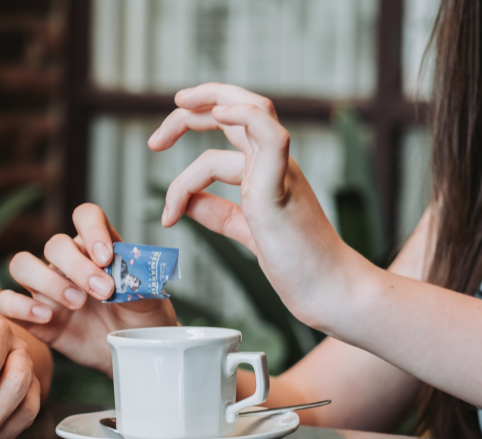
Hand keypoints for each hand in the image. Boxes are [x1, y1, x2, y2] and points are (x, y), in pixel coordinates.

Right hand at [0, 203, 176, 375]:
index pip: (85, 216)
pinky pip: (6, 301)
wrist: (130, 355)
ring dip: (47, 281)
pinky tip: (47, 318)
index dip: (91, 230)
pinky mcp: (33, 316)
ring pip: (21, 264)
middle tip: (102, 292)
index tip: (106, 258)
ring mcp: (46, 288)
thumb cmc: (142, 322)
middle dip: (77, 266)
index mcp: (97, 247)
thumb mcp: (151, 300)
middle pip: (54, 243)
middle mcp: (67, 262)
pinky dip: (20, 306)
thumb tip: (123, 275)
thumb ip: (138, 282)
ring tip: (76, 304)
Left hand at [150, 83, 361, 329]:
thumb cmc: (297, 262)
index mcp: (266, 169)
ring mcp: (281, 172)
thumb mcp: (245, 230)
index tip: (158, 141)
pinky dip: (245, 117)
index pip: (230, 124)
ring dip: (209, 105)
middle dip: (193, 109)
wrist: (327, 290)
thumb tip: (186, 202)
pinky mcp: (282, 189)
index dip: (193, 122)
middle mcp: (275, 163)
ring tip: (165, 130)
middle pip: (237, 107)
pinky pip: (271, 137)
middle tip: (154, 139)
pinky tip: (218, 115)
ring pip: (253, 111)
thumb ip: (218, 213)